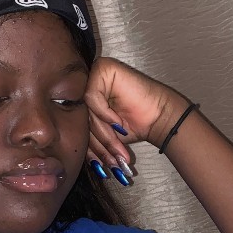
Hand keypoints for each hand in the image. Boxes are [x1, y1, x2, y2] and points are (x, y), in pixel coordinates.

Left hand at [83, 57, 188, 181]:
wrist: (160, 118)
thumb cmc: (135, 125)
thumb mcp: (105, 136)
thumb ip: (88, 139)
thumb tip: (73, 154)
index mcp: (84, 98)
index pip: (77, 123)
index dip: (89, 147)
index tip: (100, 164)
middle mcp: (87, 84)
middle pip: (81, 118)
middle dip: (98, 143)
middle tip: (113, 160)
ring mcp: (94, 74)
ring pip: (86, 110)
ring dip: (104, 134)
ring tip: (118, 148)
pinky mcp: (103, 68)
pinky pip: (92, 96)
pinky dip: (104, 114)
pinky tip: (118, 122)